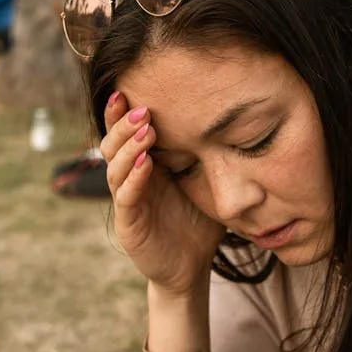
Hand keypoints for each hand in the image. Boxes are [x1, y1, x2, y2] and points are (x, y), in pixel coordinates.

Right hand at [101, 91, 225, 294]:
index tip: (130, 86)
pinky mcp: (129, 223)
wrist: (192, 266)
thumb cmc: (199, 222)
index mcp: (145, 164)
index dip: (124, 111)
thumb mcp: (208, 183)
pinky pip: (126, 197)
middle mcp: (130, 178)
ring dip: (129, 147)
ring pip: (116, 167)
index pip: (127, 132)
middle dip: (124, 124)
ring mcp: (127, 201)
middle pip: (114, 143)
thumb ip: (211, 156)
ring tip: (146, 130)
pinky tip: (145, 164)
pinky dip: (134, 179)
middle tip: (141, 107)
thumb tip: (237, 120)